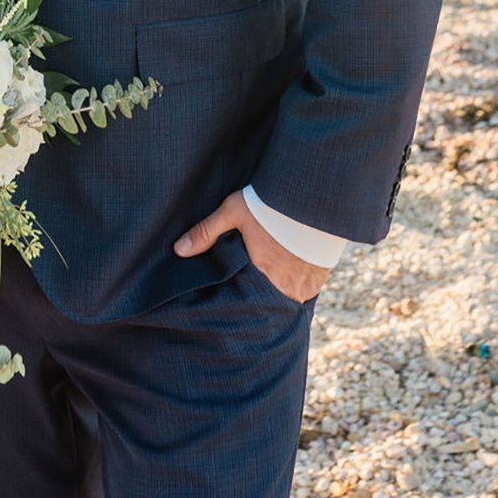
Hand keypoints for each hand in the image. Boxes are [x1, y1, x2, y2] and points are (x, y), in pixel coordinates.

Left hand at [173, 189, 329, 302]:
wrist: (311, 196)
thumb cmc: (270, 205)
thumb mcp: (233, 212)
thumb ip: (206, 232)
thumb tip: (178, 250)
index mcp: (260, 273)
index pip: (246, 298)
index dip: (242, 296)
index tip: (236, 295)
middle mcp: (283, 286)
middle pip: (268, 301)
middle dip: (261, 297)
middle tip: (255, 288)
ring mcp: (304, 285)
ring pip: (288, 298)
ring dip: (281, 291)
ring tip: (274, 280)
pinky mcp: (320, 279)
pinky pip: (307, 291)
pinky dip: (299, 285)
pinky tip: (292, 273)